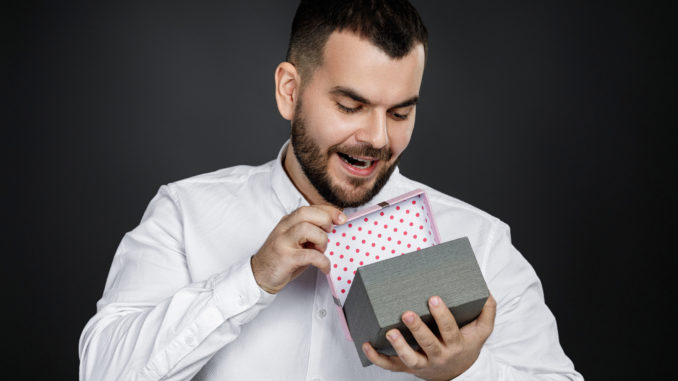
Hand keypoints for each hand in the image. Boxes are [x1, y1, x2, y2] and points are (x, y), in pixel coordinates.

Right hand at [251, 205, 345, 293]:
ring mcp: (283, 242)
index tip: (341, 218)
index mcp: (288, 222)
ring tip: (321, 251)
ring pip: (307, 229)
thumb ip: (310, 232)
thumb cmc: (280, 258)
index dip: (329, 211)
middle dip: (324, 221)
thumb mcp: (295, 240)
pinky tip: (324, 267)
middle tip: (329, 234)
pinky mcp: (285, 258)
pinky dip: (322, 261)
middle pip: (307, 213)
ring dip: (321, 240)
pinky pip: (309, 255)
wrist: (259, 275)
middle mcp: (284, 228)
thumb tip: (333, 227)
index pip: (310, 208)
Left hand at [363, 294, 495, 380]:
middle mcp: (438, 356)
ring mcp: (421, 364)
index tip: (433, 298)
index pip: (449, 330)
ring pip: (410, 358)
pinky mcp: (407, 368)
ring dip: (399, 346)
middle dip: (418, 329)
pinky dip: (376, 357)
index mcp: (455, 344)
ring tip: (390, 331)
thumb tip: (486, 291)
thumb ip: (487, 312)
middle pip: (429, 344)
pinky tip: (366, 344)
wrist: (458, 372)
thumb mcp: (481, 331)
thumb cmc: (466, 345)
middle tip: (407, 313)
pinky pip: (390, 365)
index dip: (442, 315)